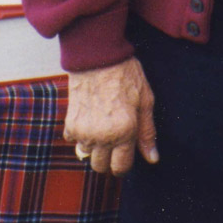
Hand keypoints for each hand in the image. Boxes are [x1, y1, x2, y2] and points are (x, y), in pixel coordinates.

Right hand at [64, 58, 157, 176]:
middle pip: (101, 167)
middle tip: (114, 138)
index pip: (121, 167)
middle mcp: (102, 137)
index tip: (125, 153)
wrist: (98, 55)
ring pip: (86, 155)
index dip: (124, 163)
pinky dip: (80, 135)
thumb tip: (152, 159)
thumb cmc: (125, 74)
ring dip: (94, 146)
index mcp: (124, 132)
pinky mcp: (70, 124)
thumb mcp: (145, 100)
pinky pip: (74, 141)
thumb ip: (147, 132)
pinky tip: (89, 118)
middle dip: (108, 158)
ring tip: (102, 125)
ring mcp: (84, 132)